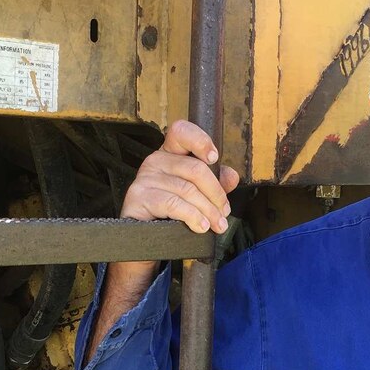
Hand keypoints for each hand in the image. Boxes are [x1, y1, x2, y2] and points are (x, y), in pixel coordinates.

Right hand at [120, 119, 239, 233]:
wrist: (146, 237)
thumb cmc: (172, 212)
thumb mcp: (198, 194)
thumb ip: (215, 183)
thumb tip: (231, 176)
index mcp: (171, 154)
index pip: (181, 132)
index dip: (200, 140)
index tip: (214, 158)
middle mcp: (156, 160)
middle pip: (195, 169)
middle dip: (216, 194)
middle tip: (224, 212)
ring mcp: (145, 177)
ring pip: (188, 190)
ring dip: (208, 211)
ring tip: (217, 225)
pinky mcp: (138, 196)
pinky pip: (173, 204)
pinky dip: (192, 217)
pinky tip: (200, 226)